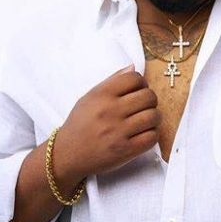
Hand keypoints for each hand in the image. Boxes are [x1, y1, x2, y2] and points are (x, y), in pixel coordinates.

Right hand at [54, 64, 160, 178]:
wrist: (67, 154)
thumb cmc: (80, 124)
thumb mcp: (90, 97)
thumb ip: (113, 80)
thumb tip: (133, 67)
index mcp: (102, 95)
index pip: (135, 78)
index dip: (141, 82)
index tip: (137, 90)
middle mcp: (110, 111)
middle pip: (148, 96)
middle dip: (150, 100)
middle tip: (143, 106)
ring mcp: (118, 132)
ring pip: (153, 116)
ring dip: (153, 117)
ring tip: (145, 120)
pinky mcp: (125, 151)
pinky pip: (152, 137)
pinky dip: (151, 134)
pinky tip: (143, 134)